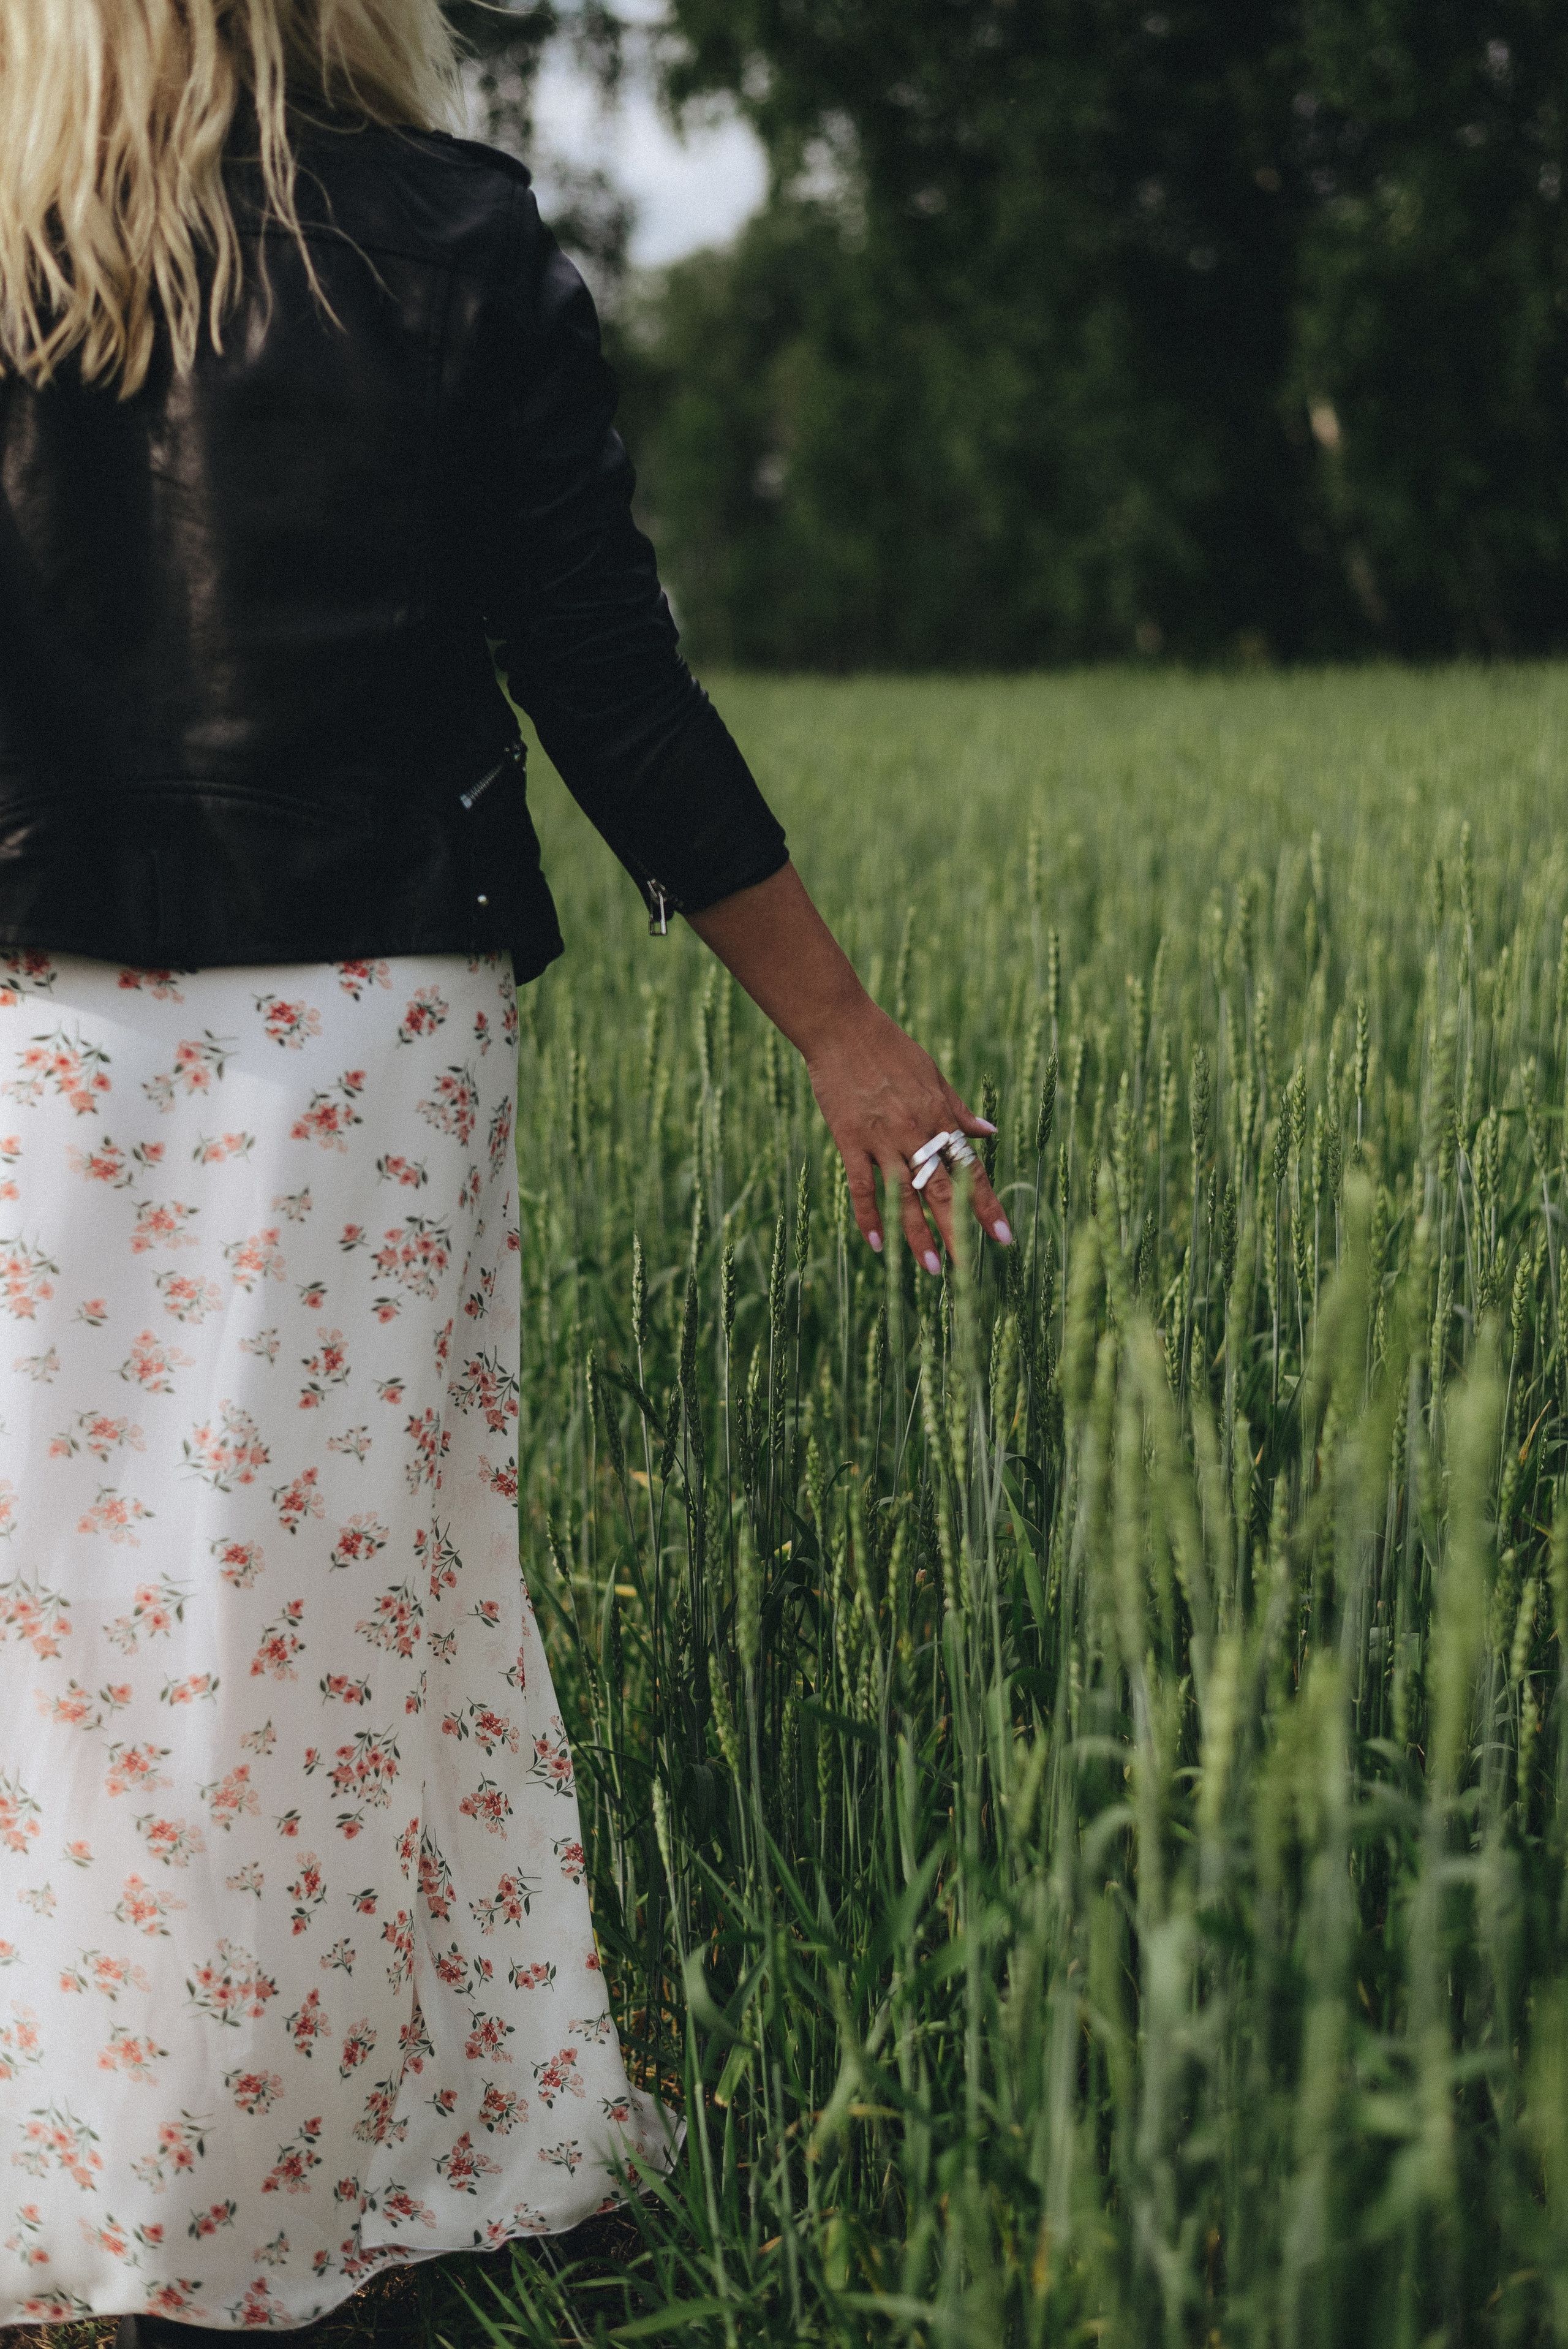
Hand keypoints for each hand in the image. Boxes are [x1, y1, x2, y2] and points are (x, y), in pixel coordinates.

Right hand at [805, 996, 1011, 1272]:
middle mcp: (916, 1132)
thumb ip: (959, 1109)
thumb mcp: (934, 1074)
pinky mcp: (850, 1139)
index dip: (987, 1206)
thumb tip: (990, 1132)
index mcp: (940, 1117)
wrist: (843, 1028)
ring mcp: (882, 1139)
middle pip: (941, 1190)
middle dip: (958, 1231)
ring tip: (931, 1269)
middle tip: (970, 1269)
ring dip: (917, 1235)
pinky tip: (878, 1245)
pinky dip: (869, 1217)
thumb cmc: (890, 1048)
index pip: (970, 1171)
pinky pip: (862, 1186)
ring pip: (904, 1196)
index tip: (1003, 1236)